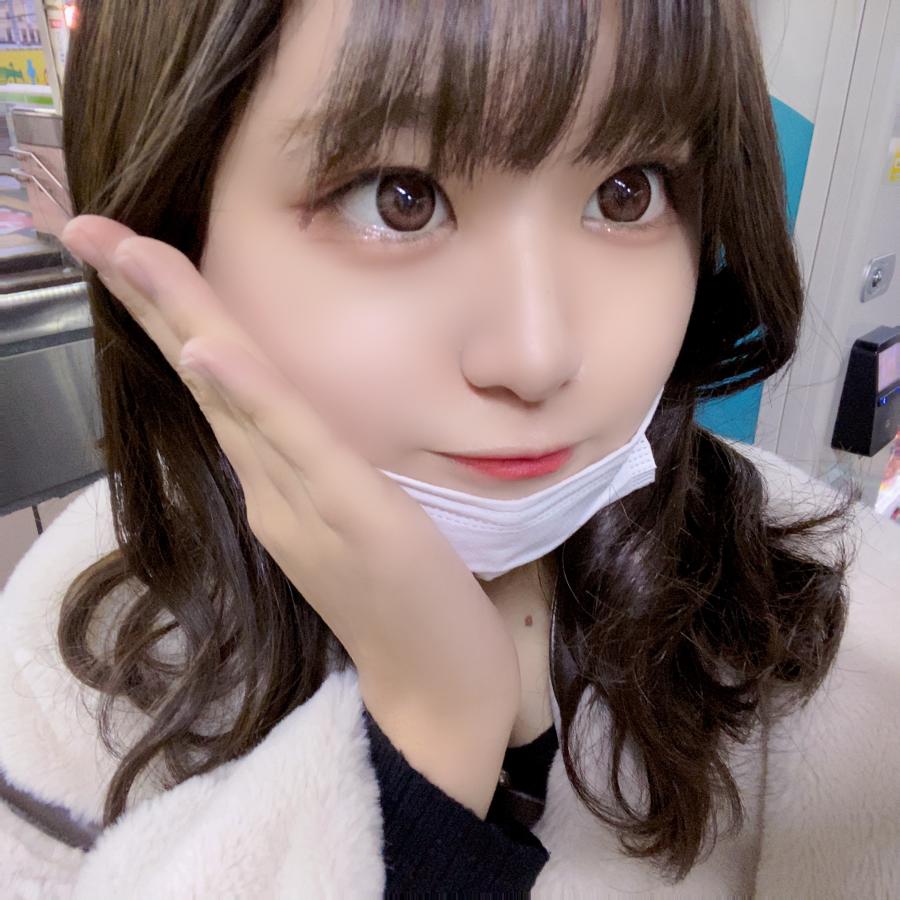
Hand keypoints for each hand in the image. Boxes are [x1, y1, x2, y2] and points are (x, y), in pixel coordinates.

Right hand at [60, 215, 520, 814]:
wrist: (437, 689)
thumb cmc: (403, 600)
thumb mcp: (351, 517)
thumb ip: (309, 470)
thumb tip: (278, 425)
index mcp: (274, 479)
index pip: (217, 382)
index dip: (170, 316)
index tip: (124, 251)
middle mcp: (272, 485)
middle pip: (207, 374)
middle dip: (150, 297)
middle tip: (85, 228)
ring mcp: (304, 503)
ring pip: (236, 397)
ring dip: (181, 320)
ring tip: (126, 252)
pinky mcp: (353, 517)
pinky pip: (297, 445)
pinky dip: (249, 393)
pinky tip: (209, 349)